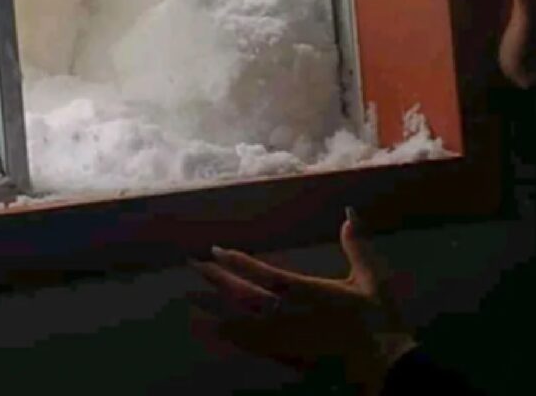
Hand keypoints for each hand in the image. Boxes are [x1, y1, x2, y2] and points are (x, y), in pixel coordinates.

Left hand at [190, 210, 414, 392]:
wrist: (388, 366)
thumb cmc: (379, 320)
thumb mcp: (372, 278)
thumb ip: (357, 245)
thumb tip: (349, 212)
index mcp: (308, 292)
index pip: (265, 274)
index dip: (238, 261)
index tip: (215, 250)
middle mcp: (291, 315)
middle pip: (245, 296)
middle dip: (217, 279)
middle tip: (191, 264)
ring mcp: (288, 339)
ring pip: (243, 323)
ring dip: (216, 310)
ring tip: (190, 301)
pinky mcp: (290, 358)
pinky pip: (253, 347)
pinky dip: (231, 337)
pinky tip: (216, 334)